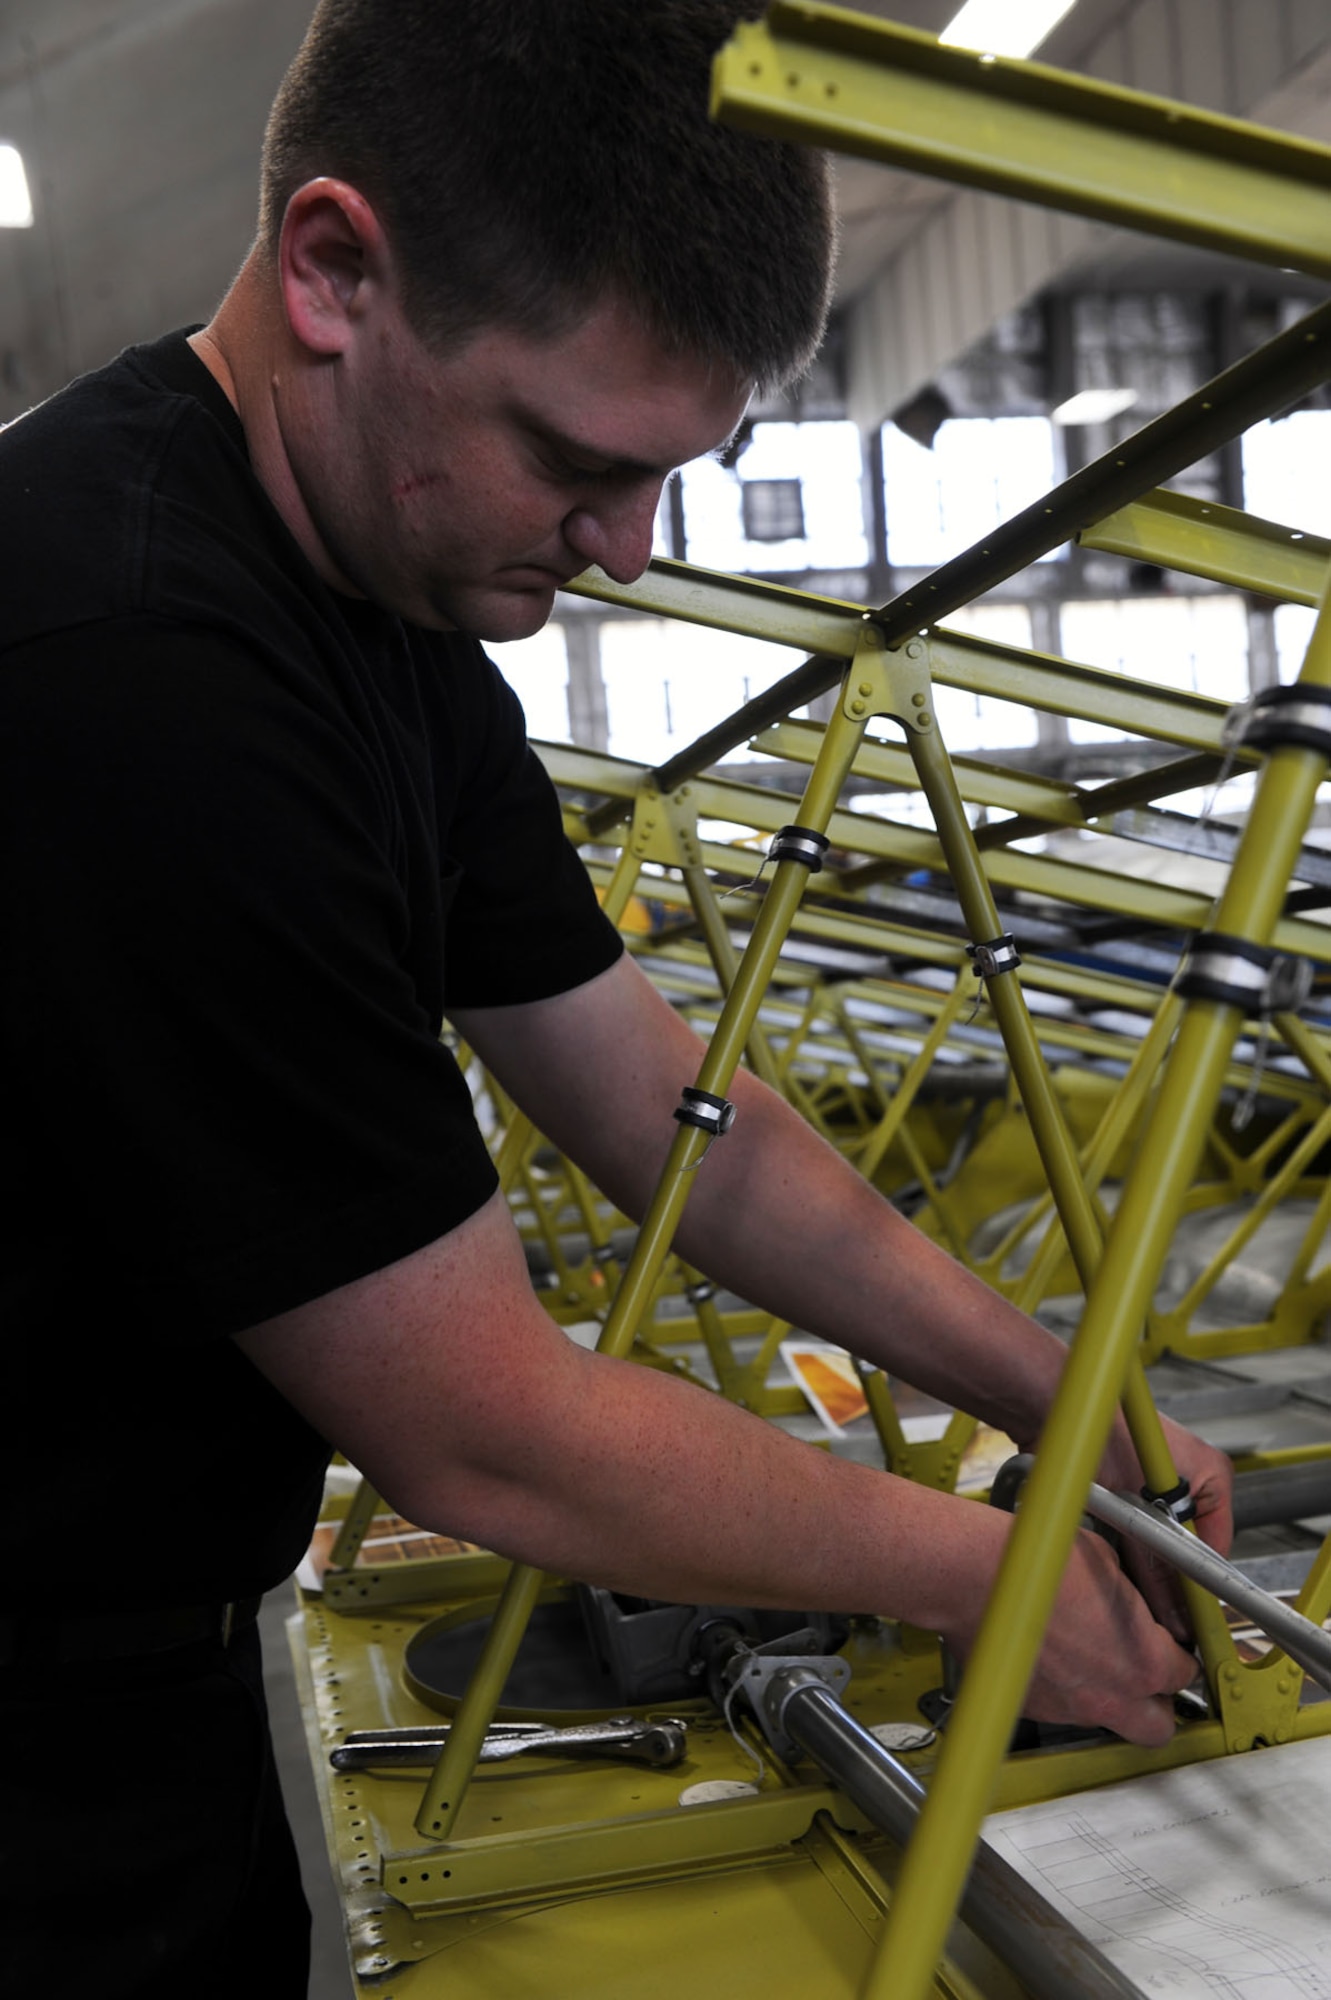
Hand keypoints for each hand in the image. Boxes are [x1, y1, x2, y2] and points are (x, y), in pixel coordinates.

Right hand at [1029, 1527, 1200, 1745]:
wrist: (976, 1577)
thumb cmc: (1037, 1563)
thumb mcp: (1105, 1560)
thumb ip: (1128, 1591)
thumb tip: (1127, 1593)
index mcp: (1143, 1659)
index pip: (1183, 1673)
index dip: (1175, 1656)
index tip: (1166, 1645)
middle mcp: (1113, 1694)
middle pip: (1159, 1726)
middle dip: (1155, 1702)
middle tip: (1143, 1674)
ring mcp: (1072, 1708)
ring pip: (1108, 1720)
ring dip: (1107, 1696)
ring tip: (1085, 1657)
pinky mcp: (1034, 1709)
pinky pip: (1062, 1710)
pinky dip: (1062, 1690)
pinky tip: (1047, 1655)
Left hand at [1099, 1414, 1233, 1643]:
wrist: (1053, 1402)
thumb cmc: (1101, 1433)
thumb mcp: (1134, 1511)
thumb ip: (1154, 1565)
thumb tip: (1173, 1613)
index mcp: (1212, 1475)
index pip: (1216, 1548)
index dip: (1199, 1586)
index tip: (1187, 1616)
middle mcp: (1189, 1477)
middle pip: (1184, 1546)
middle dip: (1164, 1576)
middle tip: (1151, 1608)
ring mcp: (1157, 1479)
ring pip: (1154, 1538)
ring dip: (1137, 1558)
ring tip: (1123, 1580)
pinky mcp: (1127, 1481)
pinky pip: (1131, 1524)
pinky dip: (1119, 1541)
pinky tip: (1105, 1556)